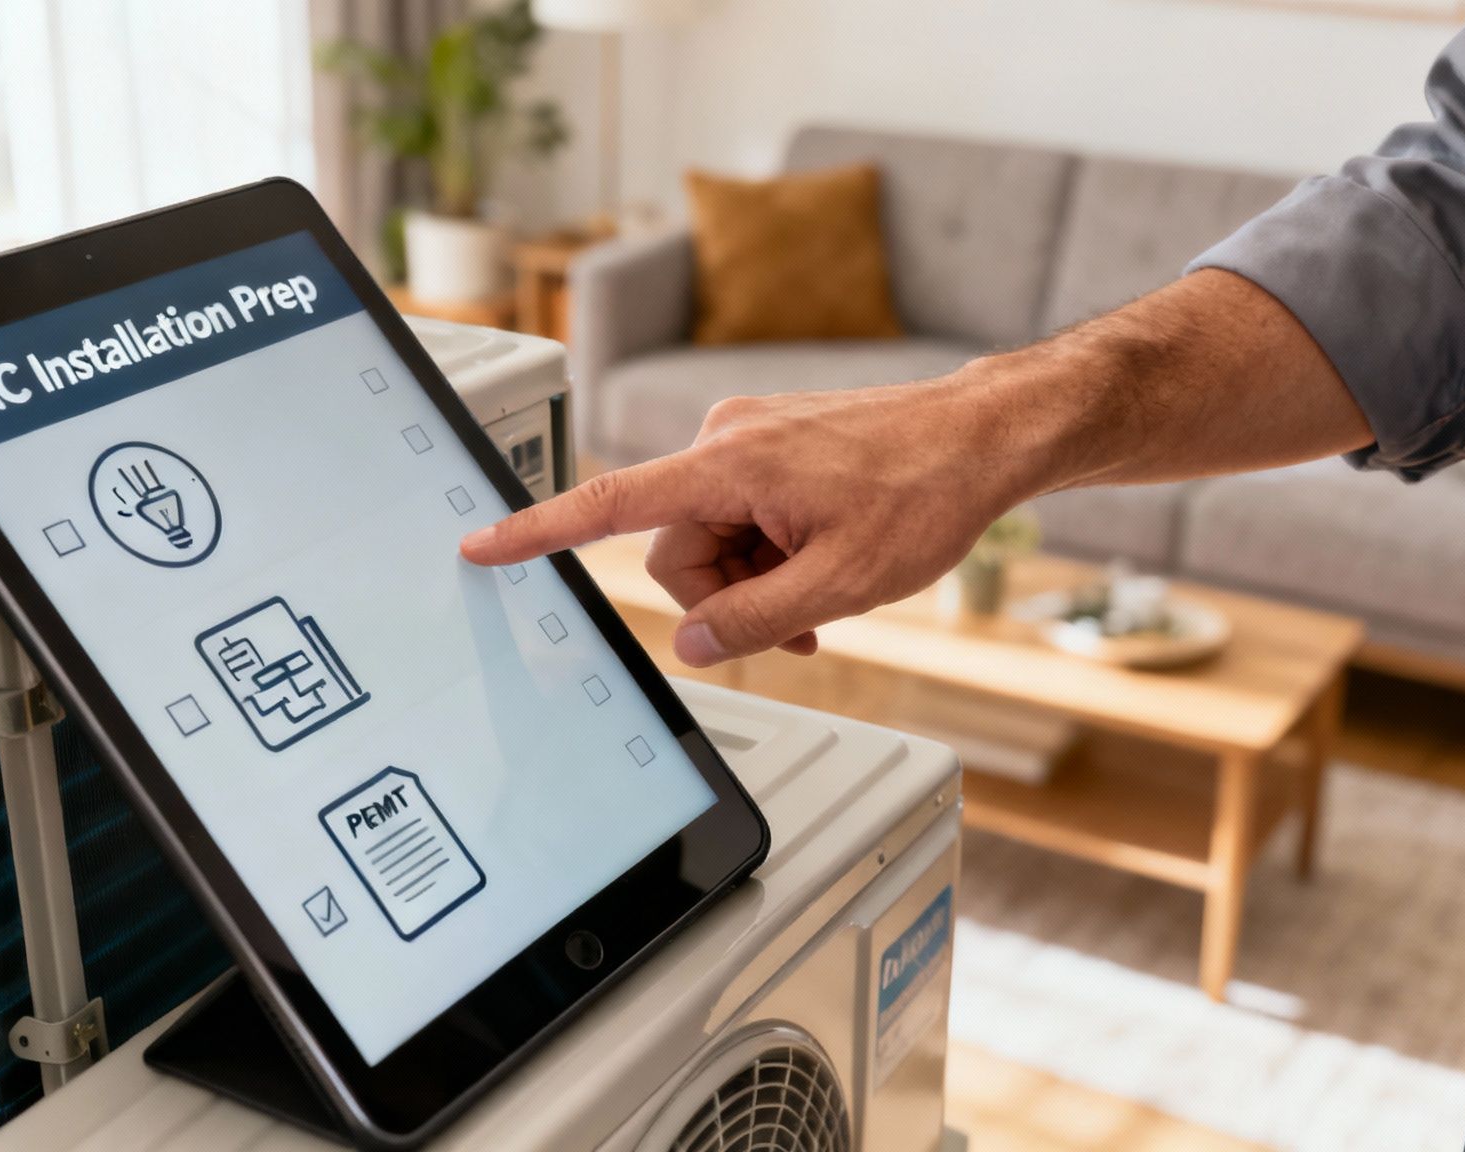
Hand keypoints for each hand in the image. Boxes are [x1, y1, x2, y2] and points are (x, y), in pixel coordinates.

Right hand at [460, 370, 1020, 666]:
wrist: (981, 439)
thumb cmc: (925, 491)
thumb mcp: (841, 583)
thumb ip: (757, 621)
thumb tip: (696, 645)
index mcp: (729, 464)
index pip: (611, 504)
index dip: (540, 529)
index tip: (484, 543)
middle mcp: (726, 440)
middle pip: (677, 549)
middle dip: (727, 595)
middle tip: (797, 618)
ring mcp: (748, 440)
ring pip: (712, 539)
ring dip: (756, 577)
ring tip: (822, 590)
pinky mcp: (770, 446)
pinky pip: (741, 516)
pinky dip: (770, 552)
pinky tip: (818, 563)